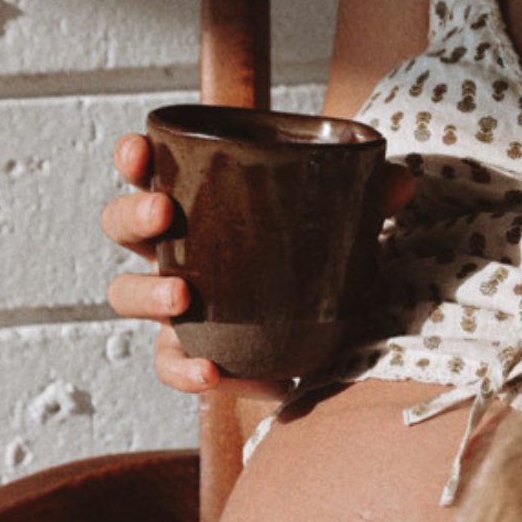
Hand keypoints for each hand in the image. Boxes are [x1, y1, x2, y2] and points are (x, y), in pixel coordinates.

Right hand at [102, 133, 413, 396]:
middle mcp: (177, 249)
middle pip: (122, 227)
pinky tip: (214, 372)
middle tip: (164, 213)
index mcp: (201, 204)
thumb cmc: (315, 255)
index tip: (138, 149)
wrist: (325, 329)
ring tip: (181, 298)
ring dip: (145, 294)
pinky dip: (185, 370)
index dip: (135, 158)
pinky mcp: (194, 352)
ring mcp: (177, 304)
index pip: (152, 171)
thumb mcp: (344, 219)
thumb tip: (399, 183)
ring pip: (126, 295)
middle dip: (132, 215)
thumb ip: (371, 197)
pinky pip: (170, 365)